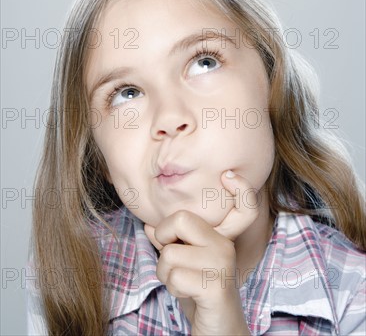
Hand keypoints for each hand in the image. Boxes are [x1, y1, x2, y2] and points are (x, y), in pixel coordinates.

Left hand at [144, 171, 258, 334]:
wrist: (218, 331)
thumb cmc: (197, 292)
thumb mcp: (184, 262)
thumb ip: (170, 241)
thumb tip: (150, 224)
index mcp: (221, 236)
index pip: (243, 205)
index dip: (241, 189)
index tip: (230, 175)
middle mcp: (225, 246)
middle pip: (180, 220)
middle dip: (164, 241)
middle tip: (175, 259)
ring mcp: (222, 265)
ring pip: (169, 255)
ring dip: (165, 274)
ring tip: (183, 282)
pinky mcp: (215, 287)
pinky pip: (174, 277)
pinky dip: (172, 289)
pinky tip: (188, 295)